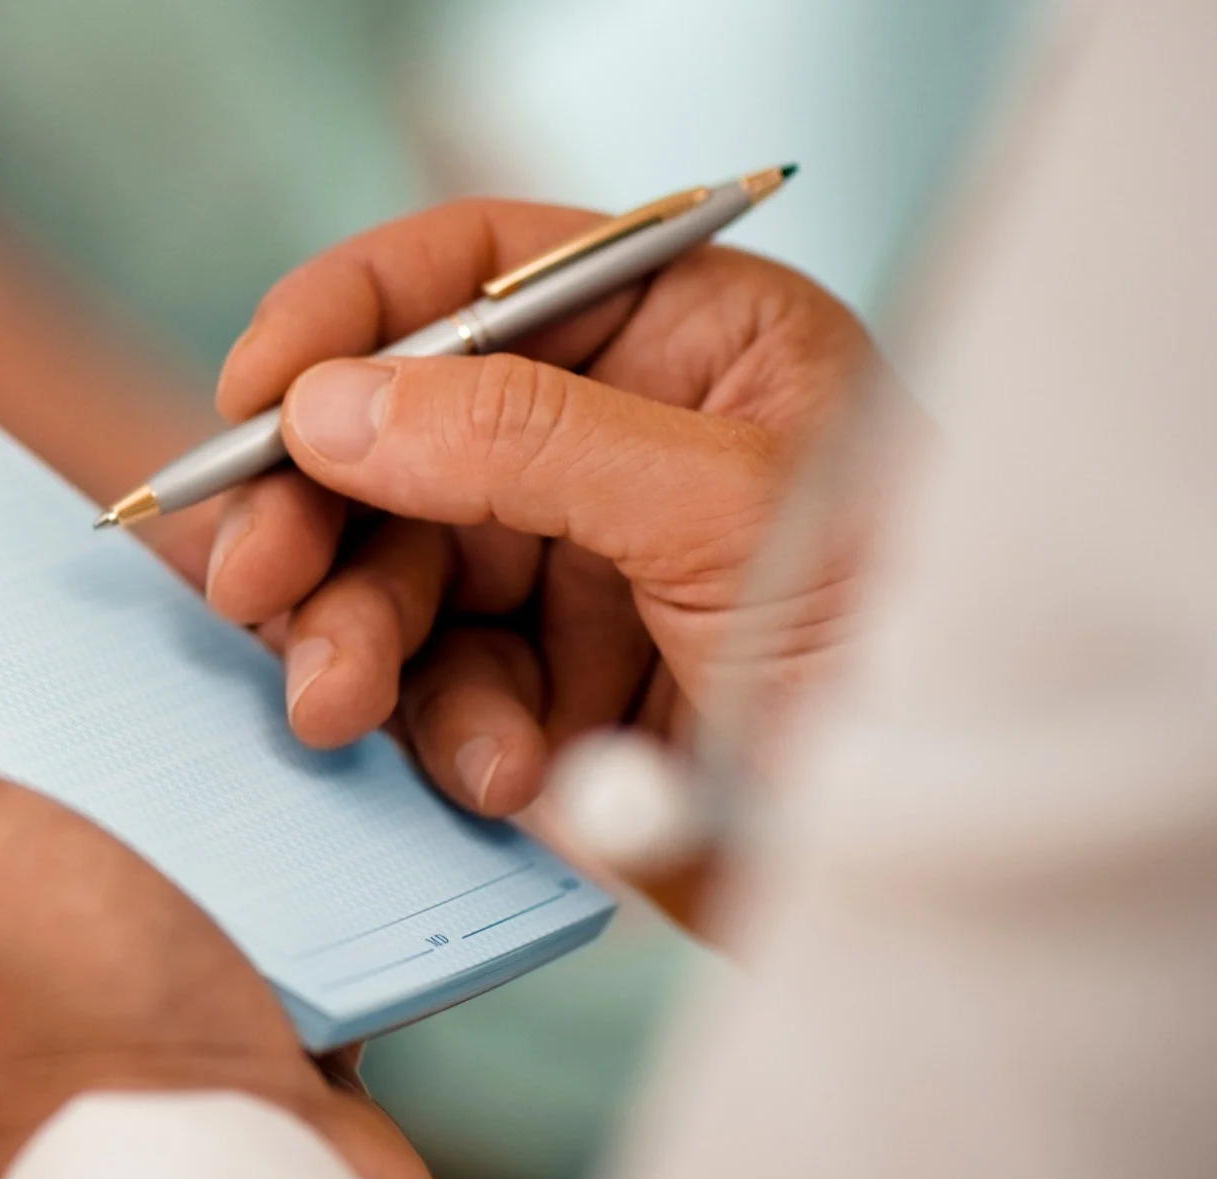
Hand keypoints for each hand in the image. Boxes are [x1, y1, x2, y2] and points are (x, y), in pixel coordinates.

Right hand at [202, 198, 881, 817]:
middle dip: (320, 517)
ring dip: (355, 642)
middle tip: (254, 585)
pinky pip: (441, 690)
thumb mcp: (724, 514)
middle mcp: (620, 442)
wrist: (964, 863)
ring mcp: (586, 572)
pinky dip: (446, 733)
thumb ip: (520, 444)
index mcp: (686, 339)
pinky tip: (510, 772)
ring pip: (397, 574)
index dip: (347, 322)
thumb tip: (332, 404)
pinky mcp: (564, 693)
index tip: (252, 398)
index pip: (478, 277)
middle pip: (401, 439)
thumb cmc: (909, 650)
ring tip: (339, 706)